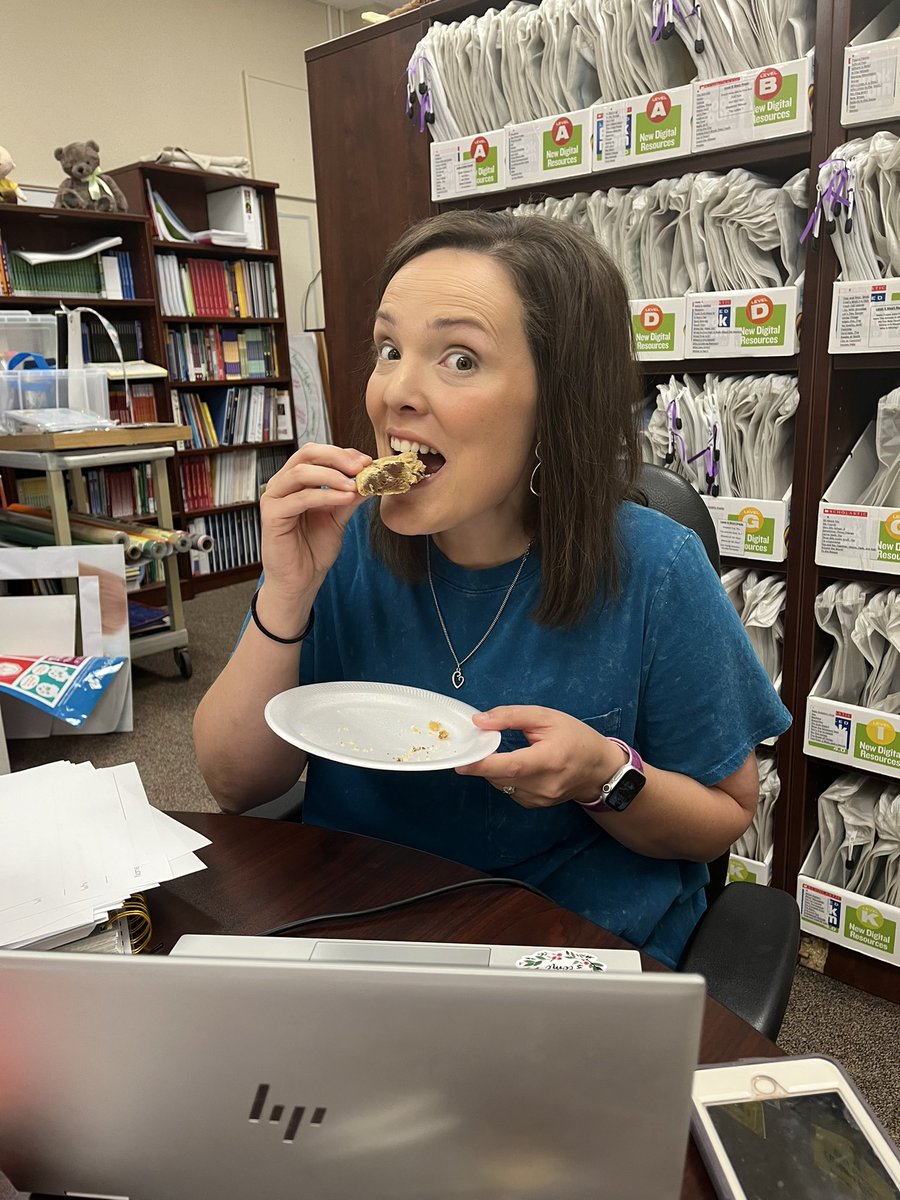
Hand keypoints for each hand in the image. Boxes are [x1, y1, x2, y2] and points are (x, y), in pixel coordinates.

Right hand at [258, 443, 370, 603]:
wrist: (301, 580)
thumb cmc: (313, 549)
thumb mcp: (338, 517)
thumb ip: (350, 496)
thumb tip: (371, 476)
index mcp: (297, 481)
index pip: (318, 454)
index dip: (343, 454)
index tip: (368, 462)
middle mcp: (282, 485)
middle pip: (306, 454)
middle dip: (337, 457)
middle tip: (361, 466)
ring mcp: (274, 498)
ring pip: (301, 472)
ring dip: (332, 475)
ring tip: (354, 484)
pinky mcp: (272, 515)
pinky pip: (300, 498)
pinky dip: (325, 495)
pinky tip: (345, 498)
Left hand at [456, 706, 626, 809]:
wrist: (600, 769)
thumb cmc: (576, 738)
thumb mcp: (547, 717)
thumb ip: (511, 717)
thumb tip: (480, 721)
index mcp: (549, 759)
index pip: (510, 766)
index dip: (482, 765)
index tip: (461, 762)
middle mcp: (544, 784)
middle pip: (501, 776)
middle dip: (485, 761)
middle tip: (483, 744)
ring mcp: (540, 799)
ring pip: (502, 785)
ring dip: (495, 769)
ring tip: (506, 752)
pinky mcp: (536, 805)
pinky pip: (510, 791)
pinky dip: (506, 778)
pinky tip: (518, 766)